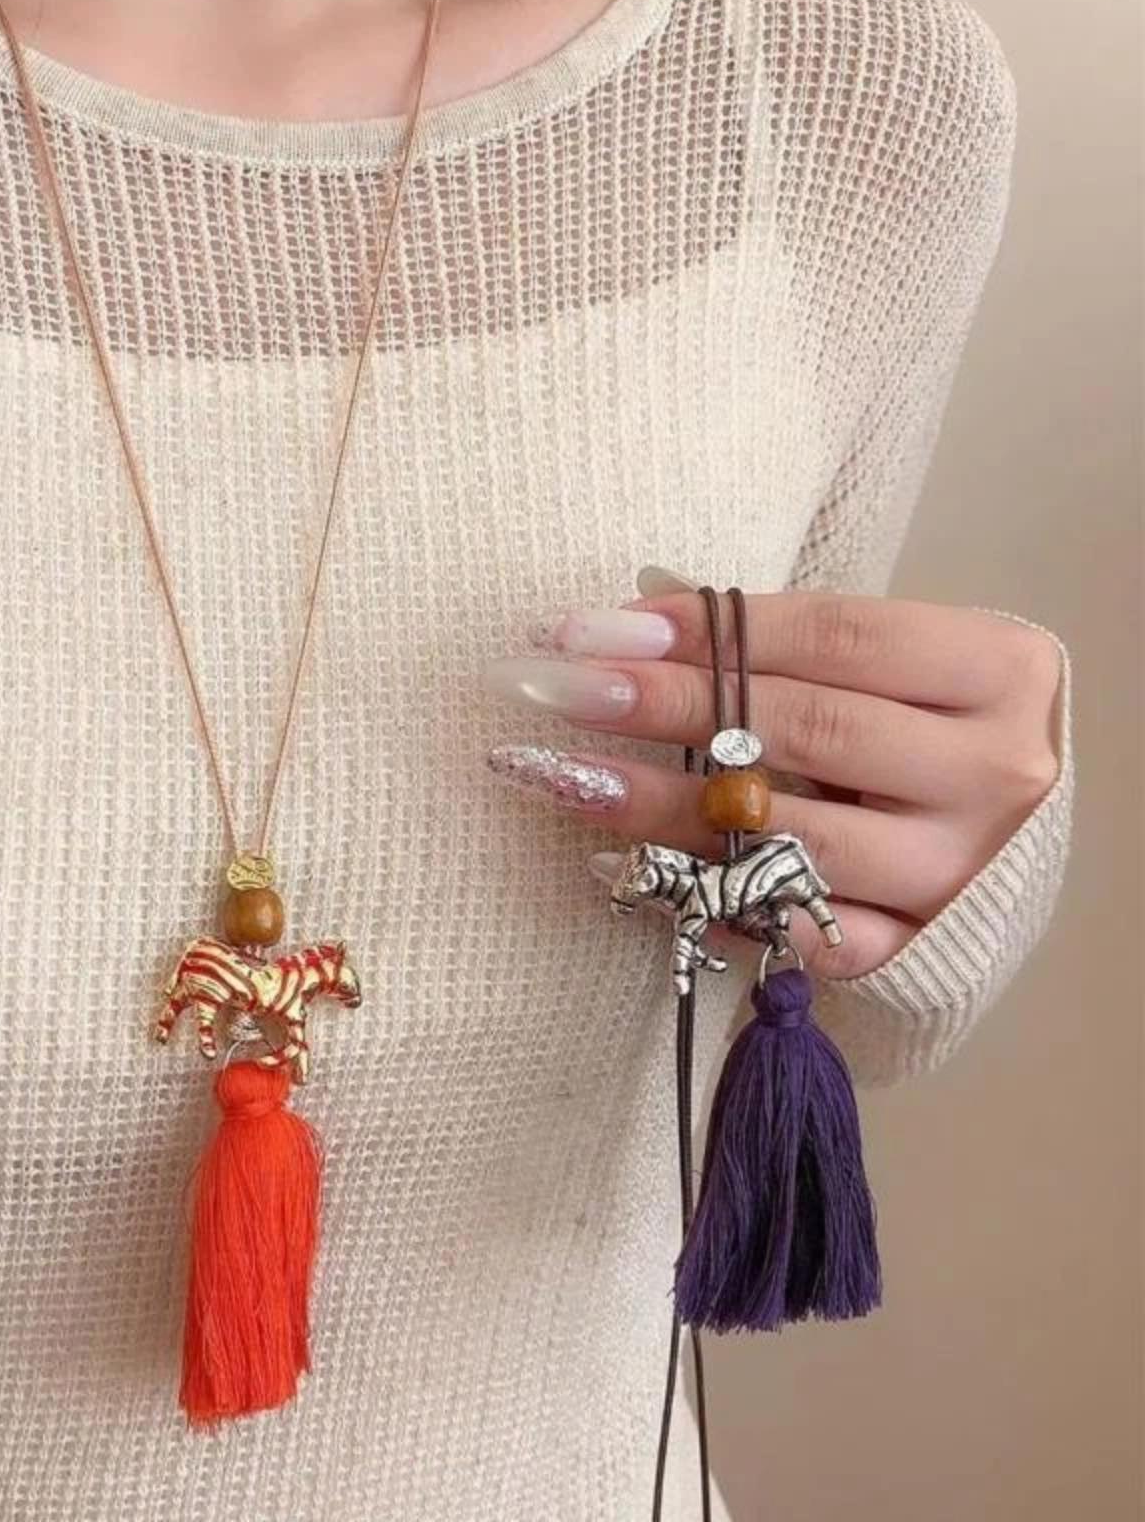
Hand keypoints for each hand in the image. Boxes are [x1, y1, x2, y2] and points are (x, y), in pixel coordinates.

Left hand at [483, 586, 1063, 976]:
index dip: (707, 628)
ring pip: (787, 838)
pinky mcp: (919, 950)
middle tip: (554, 688)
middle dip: (663, 704)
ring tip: (558, 775)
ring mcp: (957, 870)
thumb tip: (633, 620)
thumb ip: (783, 641)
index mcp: (997, 671)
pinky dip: (704, 897)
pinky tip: (617, 866)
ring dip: (657, 805)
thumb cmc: (927, 722)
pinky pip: (793, 928)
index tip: (595, 626)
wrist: (1016, 836)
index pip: (832, 635)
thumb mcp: (889, 660)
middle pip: (806, 729)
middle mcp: (991, 771)